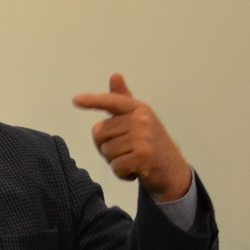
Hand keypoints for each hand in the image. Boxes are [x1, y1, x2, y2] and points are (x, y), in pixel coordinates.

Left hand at [72, 74, 190, 202]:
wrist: (172, 170)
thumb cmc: (150, 143)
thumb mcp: (138, 119)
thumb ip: (122, 101)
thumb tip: (115, 75)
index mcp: (138, 109)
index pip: (111, 102)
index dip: (93, 101)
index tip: (76, 100)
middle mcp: (141, 120)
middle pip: (99, 132)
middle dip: (107, 146)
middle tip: (126, 150)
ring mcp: (143, 138)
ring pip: (106, 151)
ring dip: (115, 161)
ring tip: (132, 159)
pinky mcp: (142, 157)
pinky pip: (115, 166)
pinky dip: (121, 173)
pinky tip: (134, 170)